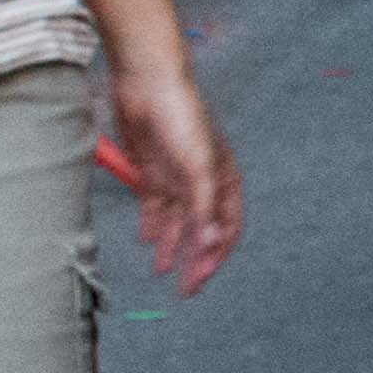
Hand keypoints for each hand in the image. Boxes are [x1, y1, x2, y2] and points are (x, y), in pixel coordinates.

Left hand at [104, 51, 241, 292]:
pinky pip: (155, 207)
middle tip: (183, 288)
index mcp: (223, 180)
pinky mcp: (152, 171)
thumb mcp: (197, 165)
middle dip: (194, 259)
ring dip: (171, 247)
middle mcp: (202, 183)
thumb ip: (203, 206)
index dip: (214, 256)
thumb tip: (210, 243)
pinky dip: (153, 225)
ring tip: (160, 269)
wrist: (147, 84)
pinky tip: (146, 240)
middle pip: (201, 230)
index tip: (198, 280)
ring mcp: (177, 178)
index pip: (226, 228)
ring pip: (177, 223)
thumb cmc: (182, 119)